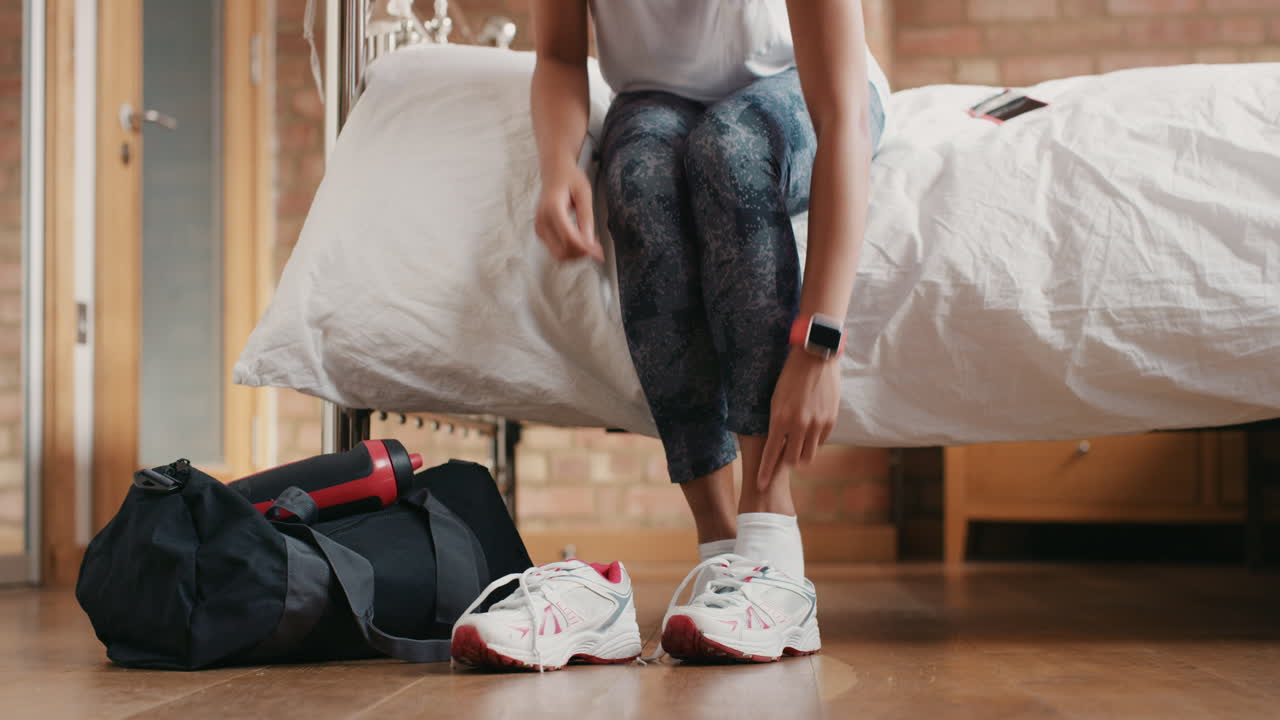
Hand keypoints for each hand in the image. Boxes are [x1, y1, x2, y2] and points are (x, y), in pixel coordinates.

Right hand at [534, 163, 602, 262]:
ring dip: (576, 255)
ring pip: (558, 254)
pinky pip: (555, 249)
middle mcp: (542, 220)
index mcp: (552, 208)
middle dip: (581, 254)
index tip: (600, 252)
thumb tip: (589, 241)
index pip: (569, 238)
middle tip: (598, 250)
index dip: (586, 248)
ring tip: (591, 246)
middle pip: (562, 251)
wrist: (554, 172)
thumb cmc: (570, 178)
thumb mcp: (584, 193)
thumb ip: (586, 217)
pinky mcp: (541, 232)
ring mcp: (539, 228)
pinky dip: (570, 251)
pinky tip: (581, 243)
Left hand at [757, 351, 840, 490]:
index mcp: (780, 419)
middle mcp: (799, 425)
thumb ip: (777, 423)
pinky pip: (821, 442)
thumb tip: (775, 443)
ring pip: (808, 455)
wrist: (815, 357)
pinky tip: (809, 433)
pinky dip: (814, 442)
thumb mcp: (776, 400)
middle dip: (786, 463)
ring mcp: (816, 424)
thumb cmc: (789, 377)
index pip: (771, 453)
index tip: (761, 486)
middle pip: (792, 460)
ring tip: (797, 448)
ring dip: (801, 455)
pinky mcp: (830, 420)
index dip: (765, 472)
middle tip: (784, 459)